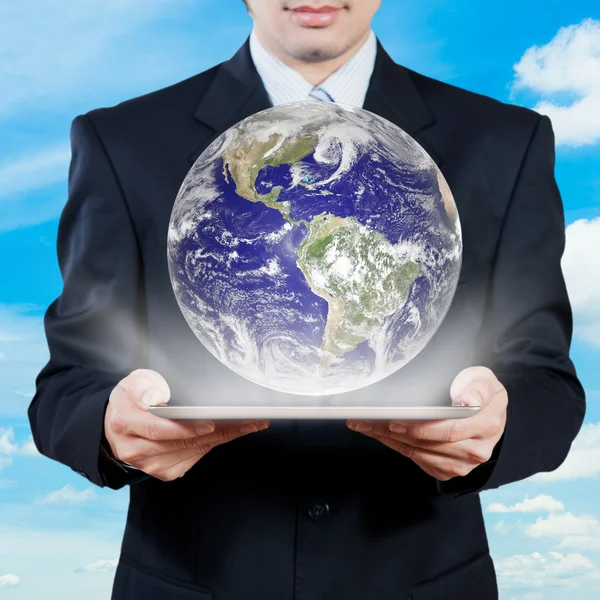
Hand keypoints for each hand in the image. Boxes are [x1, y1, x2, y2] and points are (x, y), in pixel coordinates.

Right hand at [104, 368, 268, 481]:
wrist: (118, 425)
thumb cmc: (132, 400)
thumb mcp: (132, 382)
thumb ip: (143, 386)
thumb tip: (155, 396)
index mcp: (125, 422)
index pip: (159, 428)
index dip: (186, 428)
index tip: (211, 423)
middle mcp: (135, 448)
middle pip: (183, 442)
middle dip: (219, 431)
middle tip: (247, 420)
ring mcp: (150, 464)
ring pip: (193, 450)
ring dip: (224, 438)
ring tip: (248, 424)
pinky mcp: (164, 471)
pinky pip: (194, 458)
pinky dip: (213, 445)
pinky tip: (230, 434)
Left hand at [346, 366, 506, 481]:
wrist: (489, 414)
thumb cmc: (480, 392)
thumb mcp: (484, 380)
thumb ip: (477, 387)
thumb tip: (466, 400)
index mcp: (486, 425)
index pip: (448, 430)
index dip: (419, 428)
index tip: (394, 421)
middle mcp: (476, 450)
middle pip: (427, 444)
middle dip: (392, 431)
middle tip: (366, 420)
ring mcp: (462, 464)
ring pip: (417, 452)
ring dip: (387, 439)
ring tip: (365, 424)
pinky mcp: (448, 470)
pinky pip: (416, 459)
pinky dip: (395, 445)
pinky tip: (379, 433)